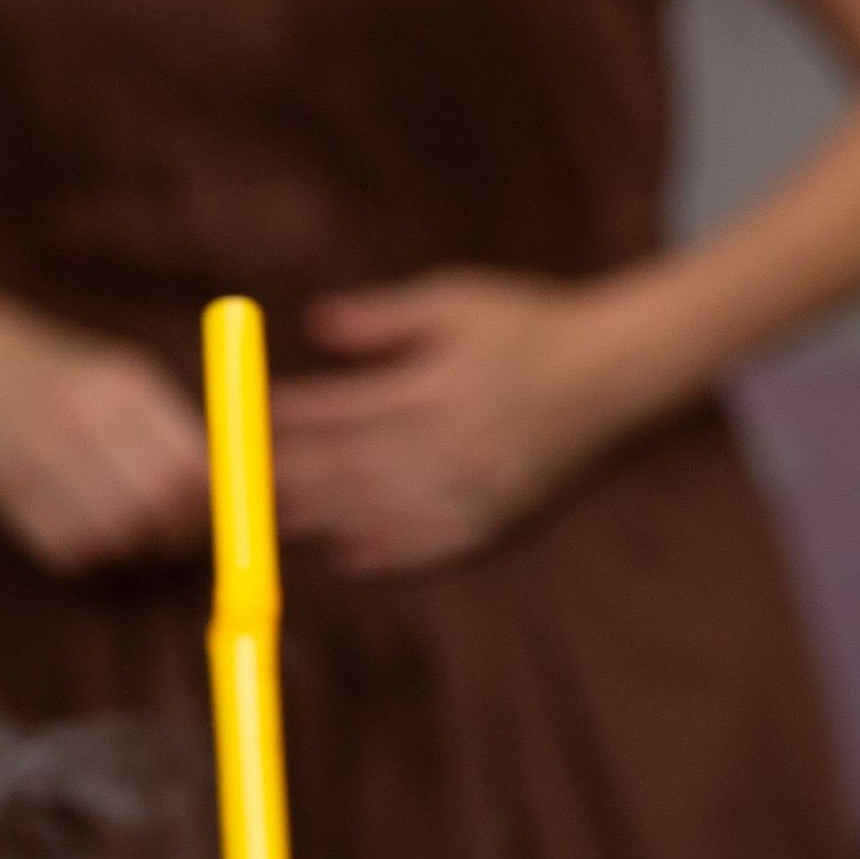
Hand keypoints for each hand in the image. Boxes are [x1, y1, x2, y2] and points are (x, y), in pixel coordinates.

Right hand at [0, 306, 207, 573]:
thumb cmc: (69, 379)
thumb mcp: (126, 379)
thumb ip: (179, 431)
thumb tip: (246, 493)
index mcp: (123, 386)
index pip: (190, 463)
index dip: (213, 503)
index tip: (217, 514)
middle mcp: (80, 417)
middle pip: (157, 502)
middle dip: (180, 533)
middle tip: (182, 538)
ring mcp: (39, 456)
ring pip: (116, 534)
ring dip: (136, 547)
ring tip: (137, 532)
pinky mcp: (9, 493)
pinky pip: (70, 548)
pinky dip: (92, 552)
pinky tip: (92, 530)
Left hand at [271, 272, 652, 573]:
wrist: (620, 377)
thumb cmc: (531, 327)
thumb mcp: (457, 300)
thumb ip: (386, 317)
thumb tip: (315, 324)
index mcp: (442, 386)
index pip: (349, 408)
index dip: (294, 420)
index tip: (247, 422)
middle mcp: (460, 446)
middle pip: (356, 470)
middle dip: (293, 479)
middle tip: (239, 486)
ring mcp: (482, 491)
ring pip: (388, 515)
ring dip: (326, 523)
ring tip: (274, 524)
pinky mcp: (503, 523)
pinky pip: (436, 549)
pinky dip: (390, 557)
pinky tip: (348, 558)